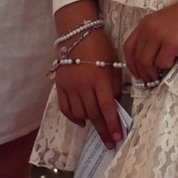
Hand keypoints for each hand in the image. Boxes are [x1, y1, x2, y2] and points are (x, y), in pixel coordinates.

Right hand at [51, 4, 124, 144]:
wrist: (77, 34)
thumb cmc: (100, 47)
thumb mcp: (113, 64)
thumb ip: (114, 85)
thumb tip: (114, 103)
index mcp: (99, 79)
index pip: (107, 107)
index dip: (113, 124)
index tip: (118, 137)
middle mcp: (83, 86)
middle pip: (94, 114)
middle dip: (103, 130)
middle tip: (110, 143)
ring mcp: (69, 87)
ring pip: (79, 113)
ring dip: (90, 122)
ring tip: (98, 126)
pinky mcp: (60, 86)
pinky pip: (65, 108)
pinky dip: (73, 117)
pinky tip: (81, 121)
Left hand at [124, 2, 177, 83]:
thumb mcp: (164, 24)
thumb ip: (155, 38)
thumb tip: (153, 61)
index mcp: (145, 24)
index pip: (129, 47)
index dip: (131, 64)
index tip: (137, 73)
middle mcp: (148, 29)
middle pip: (137, 58)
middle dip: (142, 73)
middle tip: (150, 82)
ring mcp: (158, 36)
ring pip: (146, 63)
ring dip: (152, 74)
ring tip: (160, 78)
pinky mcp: (171, 43)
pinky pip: (163, 63)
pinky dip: (167, 67)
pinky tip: (175, 62)